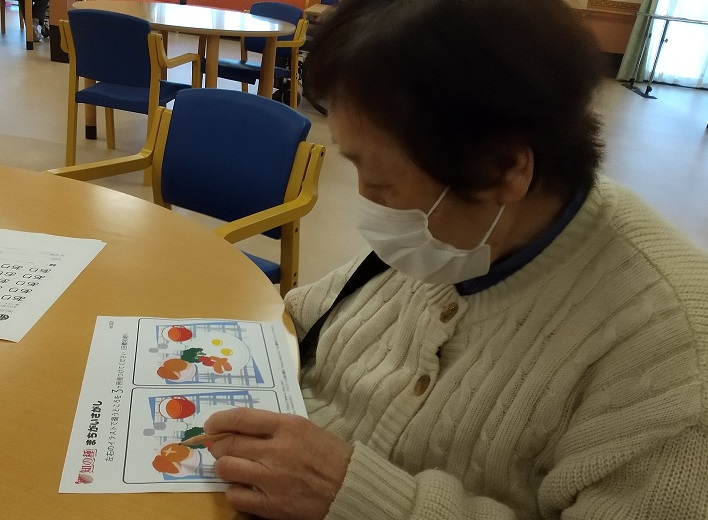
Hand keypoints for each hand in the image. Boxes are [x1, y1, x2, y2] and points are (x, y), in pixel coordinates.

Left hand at [204, 408, 352, 519]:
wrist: (350, 488)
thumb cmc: (330, 456)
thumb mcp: (305, 429)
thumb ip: (274, 428)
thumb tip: (240, 430)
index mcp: (288, 426)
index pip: (241, 418)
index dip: (219, 421)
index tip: (211, 425)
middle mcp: (276, 450)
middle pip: (229, 444)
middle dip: (219, 446)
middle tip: (221, 448)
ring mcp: (271, 479)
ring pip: (226, 469)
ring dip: (225, 467)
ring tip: (234, 468)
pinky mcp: (270, 505)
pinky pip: (235, 496)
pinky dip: (235, 492)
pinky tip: (245, 489)